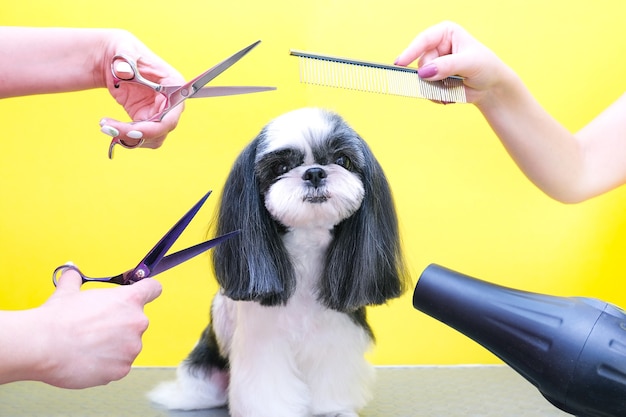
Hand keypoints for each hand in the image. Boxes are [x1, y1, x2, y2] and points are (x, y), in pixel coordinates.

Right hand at [37, 267, 161, 387]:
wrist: (43, 346)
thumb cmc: (57, 319)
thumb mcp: (68, 291)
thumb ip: (75, 280)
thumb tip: (72, 273)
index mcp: (129, 299)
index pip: (153, 289)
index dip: (147, 290)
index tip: (142, 294)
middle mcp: (136, 322)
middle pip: (136, 321)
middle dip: (120, 325)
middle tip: (96, 328)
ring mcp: (131, 347)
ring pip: (127, 346)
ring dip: (113, 346)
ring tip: (87, 346)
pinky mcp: (122, 369)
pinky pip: (118, 365)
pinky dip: (106, 364)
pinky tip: (87, 359)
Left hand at [99, 30, 185, 149]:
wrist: (113, 59)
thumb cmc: (123, 51)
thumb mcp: (124, 51)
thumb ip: (125, 61)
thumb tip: (123, 71)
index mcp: (174, 85)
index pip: (171, 116)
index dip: (154, 128)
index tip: (131, 131)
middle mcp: (171, 103)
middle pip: (161, 131)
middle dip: (136, 134)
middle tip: (110, 129)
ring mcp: (159, 113)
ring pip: (151, 138)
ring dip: (129, 137)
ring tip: (106, 126)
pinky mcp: (146, 119)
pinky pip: (141, 136)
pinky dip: (125, 136)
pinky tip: (109, 126)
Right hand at [394, 21, 508, 104]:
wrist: (491, 88)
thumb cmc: (485, 68)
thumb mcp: (469, 63)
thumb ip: (446, 66)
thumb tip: (424, 72)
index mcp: (445, 33)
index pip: (423, 40)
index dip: (411, 51)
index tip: (400, 63)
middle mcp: (436, 47)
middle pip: (421, 62)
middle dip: (431, 75)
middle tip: (446, 81)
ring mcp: (433, 64)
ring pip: (421, 78)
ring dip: (434, 87)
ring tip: (451, 89)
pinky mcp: (433, 80)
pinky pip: (424, 89)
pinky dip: (435, 94)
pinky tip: (448, 94)